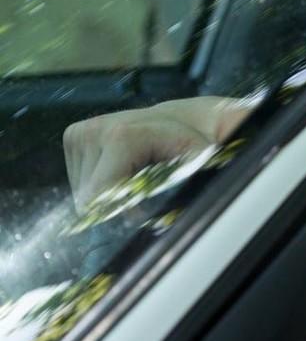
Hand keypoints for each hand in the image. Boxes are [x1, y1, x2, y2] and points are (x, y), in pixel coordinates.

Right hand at [63, 96, 247, 211]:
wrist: (181, 121)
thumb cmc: (193, 147)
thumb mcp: (197, 167)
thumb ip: (182, 189)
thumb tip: (169, 220)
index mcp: (120, 137)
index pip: (98, 197)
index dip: (118, 214)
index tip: (143, 214)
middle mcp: (94, 131)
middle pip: (87, 197)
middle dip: (113, 205)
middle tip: (143, 193)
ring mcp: (80, 132)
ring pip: (80, 192)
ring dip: (106, 194)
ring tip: (135, 177)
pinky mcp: (74, 135)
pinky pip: (78, 179)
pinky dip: (99, 184)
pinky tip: (122, 170)